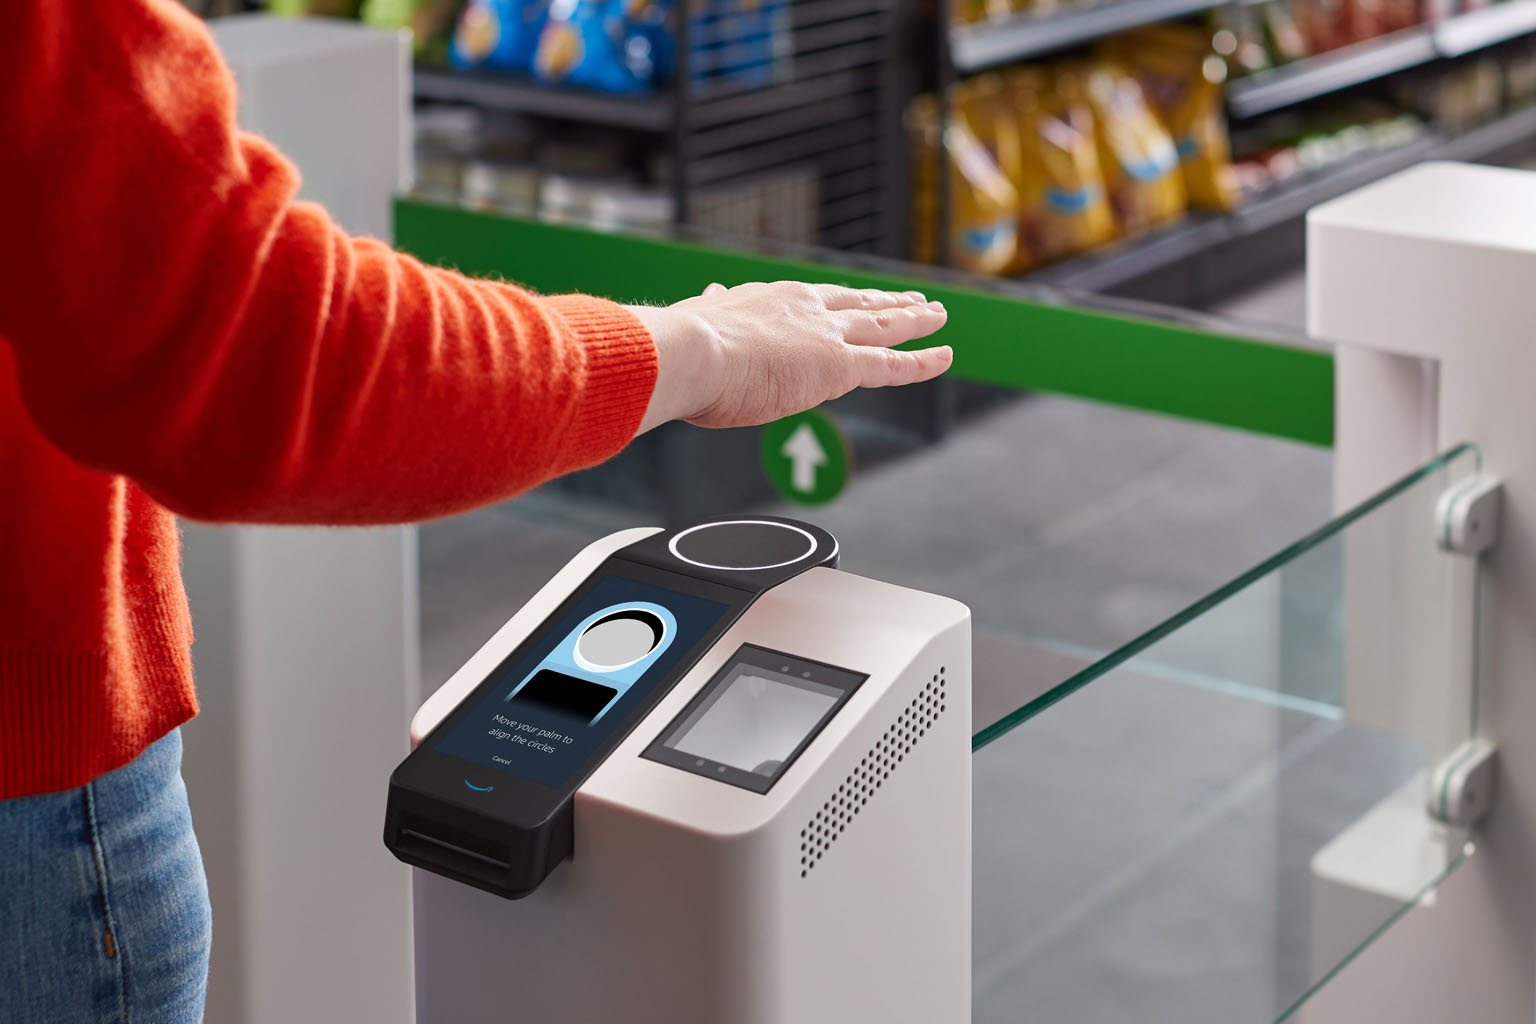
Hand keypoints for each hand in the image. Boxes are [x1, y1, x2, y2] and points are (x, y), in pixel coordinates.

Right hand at [628, 281, 950, 432]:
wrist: (688, 353)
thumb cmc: (681, 350)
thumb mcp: (698, 323)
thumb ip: (711, 312)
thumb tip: (705, 298)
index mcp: (769, 301)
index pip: (814, 302)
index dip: (838, 302)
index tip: (851, 298)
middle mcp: (805, 310)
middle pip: (858, 302)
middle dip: (887, 300)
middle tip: (913, 297)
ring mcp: (826, 336)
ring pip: (884, 325)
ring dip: (915, 319)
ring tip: (939, 315)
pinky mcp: (840, 366)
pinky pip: (892, 363)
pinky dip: (922, 360)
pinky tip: (945, 355)